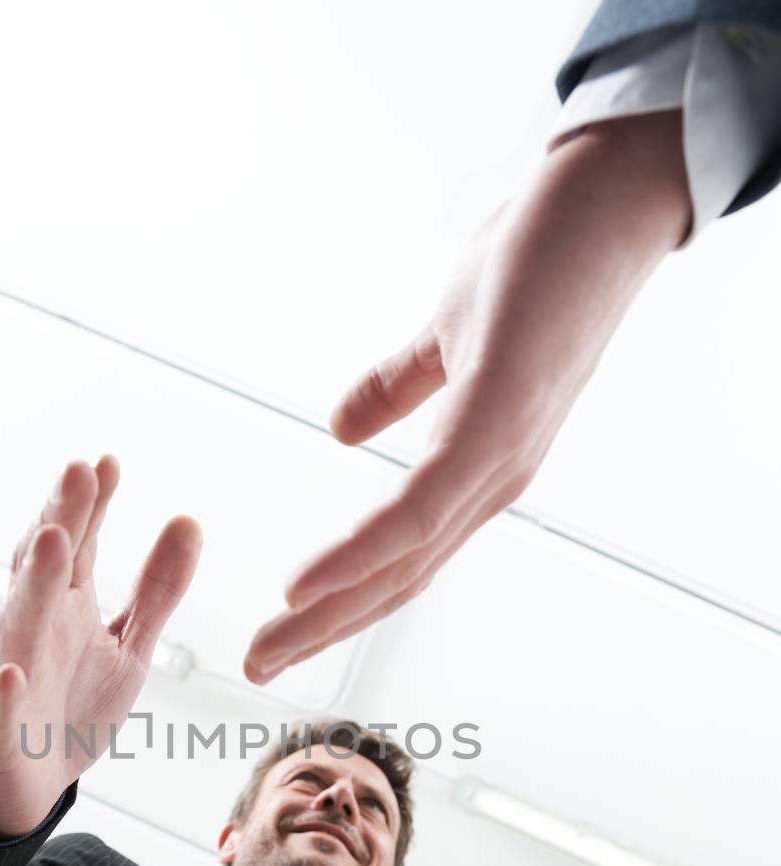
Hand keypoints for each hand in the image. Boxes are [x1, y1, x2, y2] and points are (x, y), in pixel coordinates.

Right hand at [0, 456, 200, 835]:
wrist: (27, 783)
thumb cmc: (73, 705)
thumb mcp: (130, 645)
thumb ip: (157, 589)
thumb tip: (189, 520)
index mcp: (64, 605)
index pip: (78, 544)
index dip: (92, 504)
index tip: (108, 461)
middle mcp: (33, 628)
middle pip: (45, 566)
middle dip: (62, 519)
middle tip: (78, 473)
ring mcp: (13, 674)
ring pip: (20, 623)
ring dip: (34, 581)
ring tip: (52, 540)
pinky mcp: (4, 728)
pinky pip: (3, 710)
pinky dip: (6, 693)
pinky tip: (12, 675)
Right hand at [243, 108, 690, 684]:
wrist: (607, 198)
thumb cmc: (537, 260)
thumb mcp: (445, 335)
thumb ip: (396, 387)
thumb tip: (342, 430)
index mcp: (475, 466)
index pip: (399, 556)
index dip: (339, 602)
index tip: (278, 634)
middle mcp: (491, 481)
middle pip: (397, 580)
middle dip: (323, 631)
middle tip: (257, 667)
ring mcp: (499, 456)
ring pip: (404, 560)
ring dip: (331, 611)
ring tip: (270, 646)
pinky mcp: (499, 417)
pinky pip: (419, 506)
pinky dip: (361, 551)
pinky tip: (306, 581)